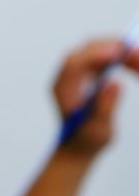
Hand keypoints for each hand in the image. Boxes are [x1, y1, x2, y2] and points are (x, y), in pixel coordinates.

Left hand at [54, 39, 138, 155]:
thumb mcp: (97, 129)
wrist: (77, 147)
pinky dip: (118, 58)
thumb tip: (114, 83)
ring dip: (118, 52)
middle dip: (111, 48)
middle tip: (136, 54)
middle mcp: (66, 78)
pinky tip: (132, 63)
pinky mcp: (86, 76)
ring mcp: (76, 75)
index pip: (75, 63)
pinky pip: (102, 59)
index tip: (118, 53)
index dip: (95, 54)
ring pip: (95, 52)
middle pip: (85, 51)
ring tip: (138, 60)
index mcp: (63, 90)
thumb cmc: (85, 140)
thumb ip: (104, 106)